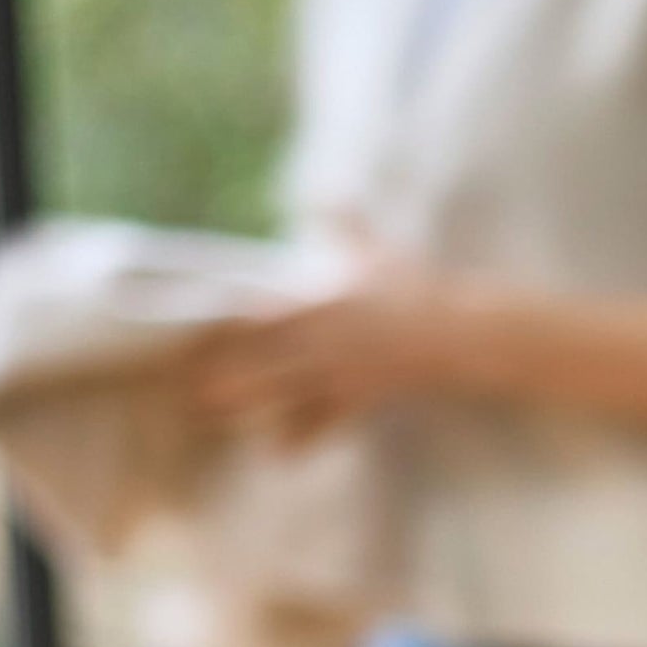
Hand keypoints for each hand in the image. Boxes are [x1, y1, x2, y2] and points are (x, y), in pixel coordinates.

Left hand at [190, 247, 455, 448]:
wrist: (454, 337)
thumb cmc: (415, 290)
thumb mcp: (377, 252)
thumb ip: (344, 223)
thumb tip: (324, 193)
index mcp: (324, 305)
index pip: (268, 315)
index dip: (233, 324)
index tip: (199, 328)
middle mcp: (327, 342)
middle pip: (266, 359)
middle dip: (230, 371)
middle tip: (191, 385)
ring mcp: (341, 374)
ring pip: (286, 392)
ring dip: (252, 402)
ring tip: (216, 413)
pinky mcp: (359, 399)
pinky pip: (323, 423)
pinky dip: (300, 439)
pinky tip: (275, 454)